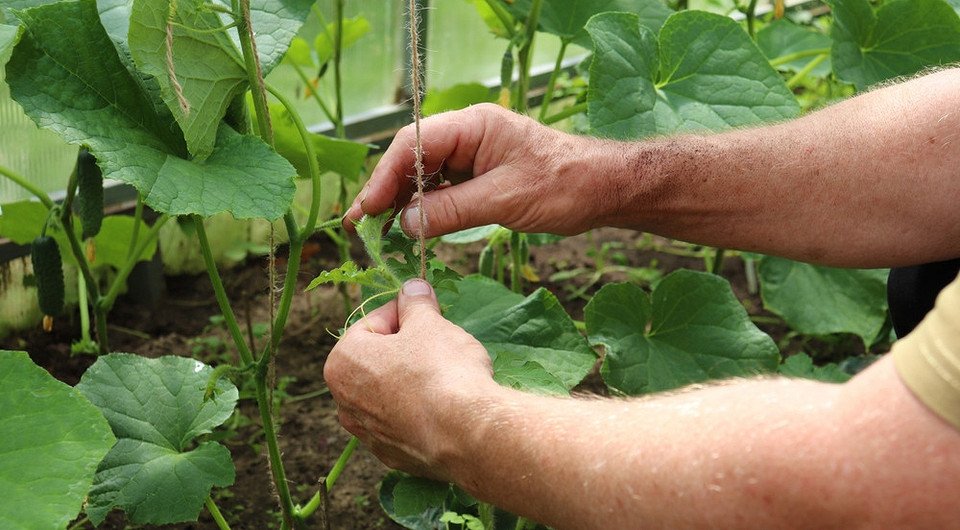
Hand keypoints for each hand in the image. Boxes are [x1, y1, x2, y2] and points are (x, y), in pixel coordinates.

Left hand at [324, 279, 496, 480]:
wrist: (467, 434)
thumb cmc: (441, 370)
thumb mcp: (429, 323)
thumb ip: (416, 303)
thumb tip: (413, 288)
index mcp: (342, 363)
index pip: (374, 323)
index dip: (406, 313)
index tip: (429, 312)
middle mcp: (345, 402)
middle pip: (379, 360)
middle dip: (408, 348)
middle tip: (440, 342)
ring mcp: (368, 434)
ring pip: (391, 393)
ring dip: (413, 380)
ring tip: (447, 374)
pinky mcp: (393, 456)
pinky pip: (405, 422)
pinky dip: (421, 411)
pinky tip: (446, 406)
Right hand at [344, 103, 613, 237]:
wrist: (603, 188)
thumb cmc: (563, 186)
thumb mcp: (505, 200)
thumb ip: (453, 210)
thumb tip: (405, 224)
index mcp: (473, 125)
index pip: (413, 145)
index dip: (385, 176)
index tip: (367, 209)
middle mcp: (468, 134)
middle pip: (411, 158)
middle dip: (385, 190)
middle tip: (361, 226)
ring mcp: (473, 153)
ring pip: (424, 174)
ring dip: (401, 202)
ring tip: (377, 232)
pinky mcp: (479, 174)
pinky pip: (442, 188)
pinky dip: (425, 208)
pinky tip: (410, 228)